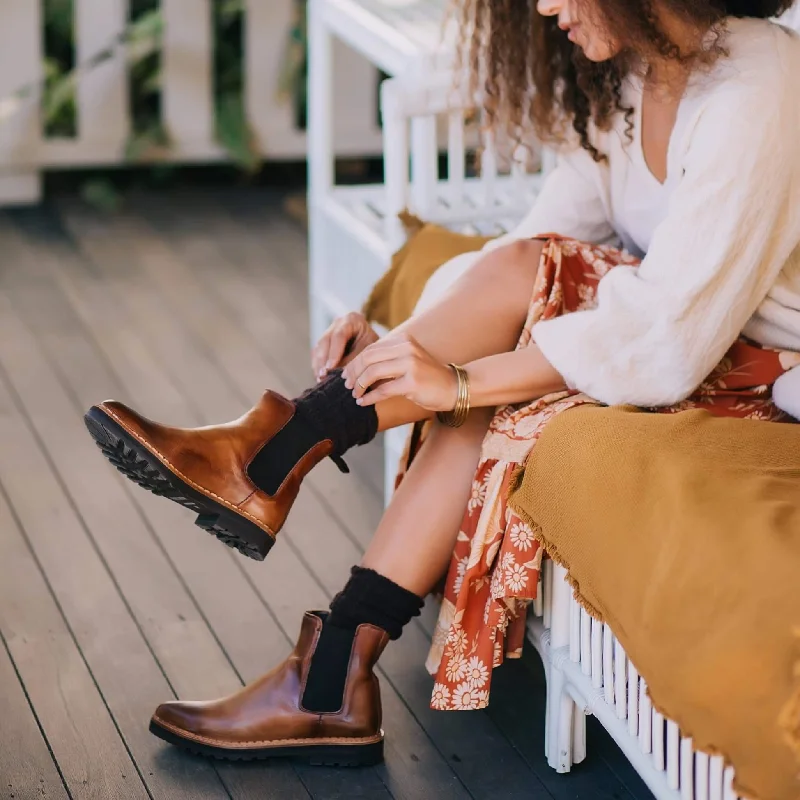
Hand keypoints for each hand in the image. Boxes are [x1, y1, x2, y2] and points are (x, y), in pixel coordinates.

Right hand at [311, 312, 379, 380]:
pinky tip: (320, 377)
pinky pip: (317, 354)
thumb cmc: (376, 348)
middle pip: (325, 341)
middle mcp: (338, 323)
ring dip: (318, 365)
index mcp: (352, 319)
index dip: (334, 352)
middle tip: (322, 375)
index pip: (339, 335)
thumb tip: (341, 373)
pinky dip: (318, 366)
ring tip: (320, 378)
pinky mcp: (325, 344)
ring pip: (318, 348)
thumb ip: (355, 359)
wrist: (377, 348)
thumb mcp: (369, 351)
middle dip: (322, 360)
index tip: (331, 367)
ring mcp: (329, 332)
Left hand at [342, 333, 458, 410]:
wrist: (454, 388)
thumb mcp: (408, 360)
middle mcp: (407, 348)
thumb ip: (388, 360)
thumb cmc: (428, 377)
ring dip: (360, 385)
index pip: (371, 348)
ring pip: (373, 372)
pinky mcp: (412, 382)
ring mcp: (410, 364)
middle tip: (346, 385)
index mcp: (404, 340)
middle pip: (368, 358)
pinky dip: (370, 397)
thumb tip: (358, 369)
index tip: (347, 374)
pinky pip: (383, 390)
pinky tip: (363, 402)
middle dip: (354, 372)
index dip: (355, 362)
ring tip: (354, 394)